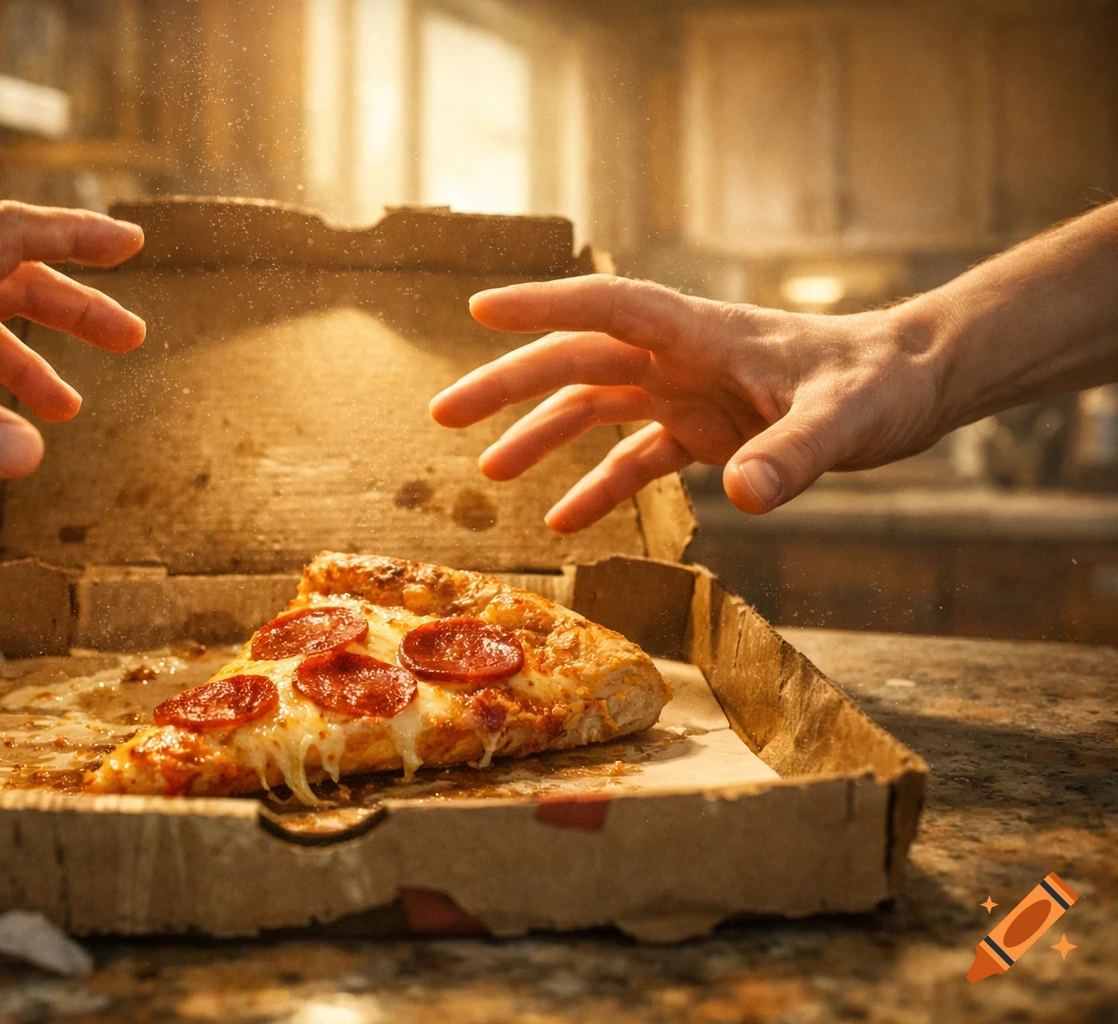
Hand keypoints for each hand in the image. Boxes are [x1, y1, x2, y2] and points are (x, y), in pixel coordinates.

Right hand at [428, 275, 946, 529]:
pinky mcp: (701, 430)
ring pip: (592, 406)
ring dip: (539, 436)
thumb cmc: (880, 386)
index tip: (478, 309)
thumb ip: (793, 456)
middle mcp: (678, 358)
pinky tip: (563, 522)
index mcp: (698, 334)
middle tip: (443, 413)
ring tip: (486, 474)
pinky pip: (633, 457)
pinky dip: (597, 486)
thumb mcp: (843, 421)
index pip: (605, 309)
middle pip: (575, 360)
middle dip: (507, 385)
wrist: (910, 386)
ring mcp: (685, 392)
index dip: (541, 306)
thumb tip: (744, 497)